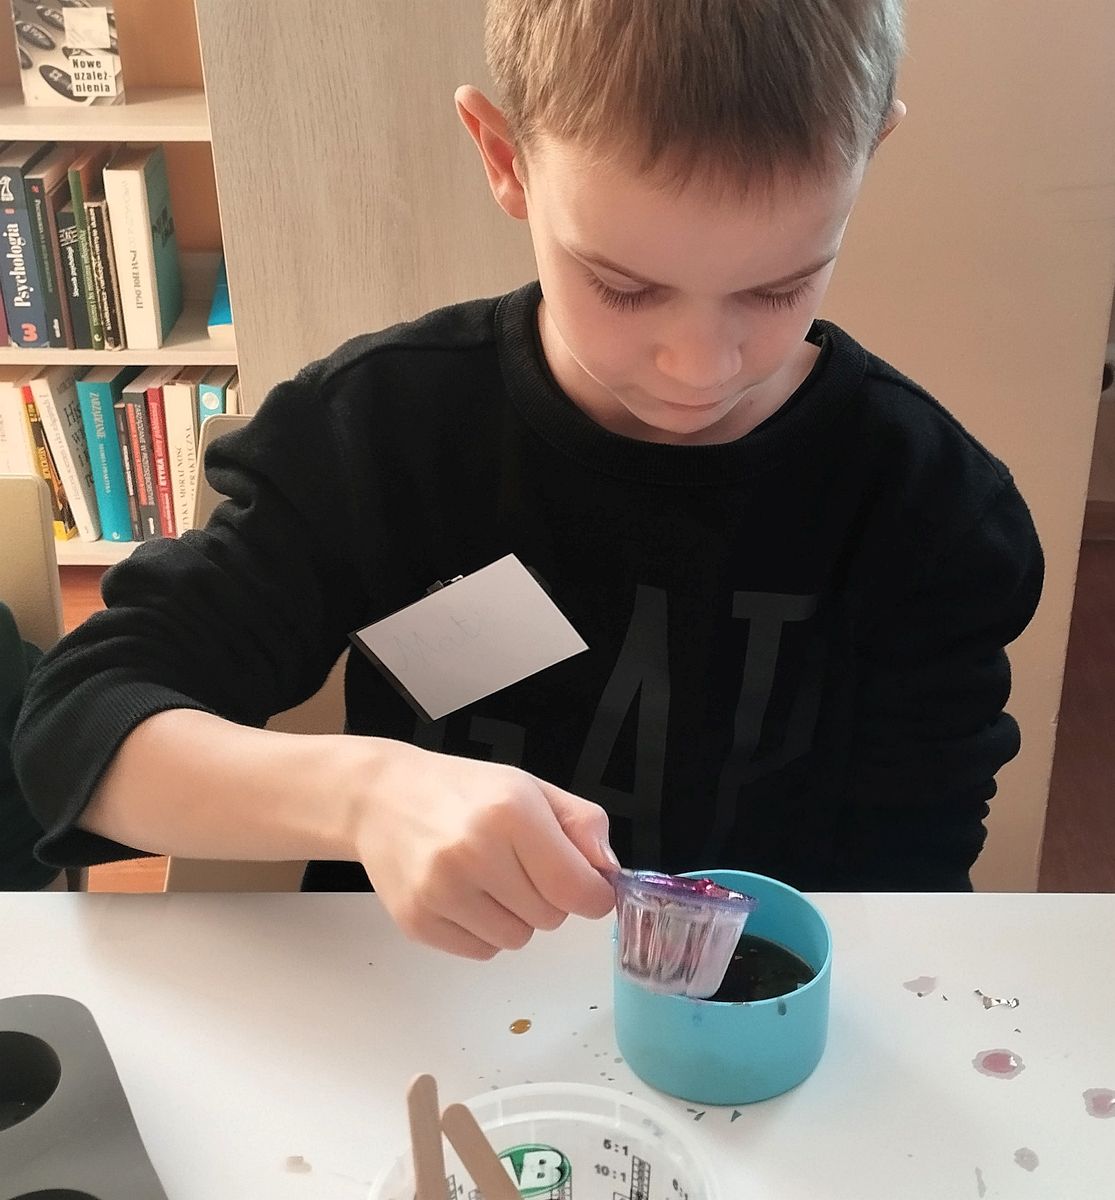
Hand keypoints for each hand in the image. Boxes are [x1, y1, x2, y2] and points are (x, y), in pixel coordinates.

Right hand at [347, 740, 617, 959]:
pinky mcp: (417, 921)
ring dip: (516, 916)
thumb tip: (610, 872)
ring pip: (518, 940)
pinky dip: (484, 930)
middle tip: (522, 866)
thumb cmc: (464, 792)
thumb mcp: (531, 788)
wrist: (381, 798)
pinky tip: (465, 894)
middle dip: (550, 898)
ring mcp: (440, 891)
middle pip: (551, 917)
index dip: (594, 895)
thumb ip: (581, 824)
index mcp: (510, 813)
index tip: (589, 887)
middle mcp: (474, 852)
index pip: (577, 888)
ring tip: (490, 879)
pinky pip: (482, 951)